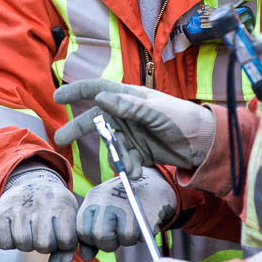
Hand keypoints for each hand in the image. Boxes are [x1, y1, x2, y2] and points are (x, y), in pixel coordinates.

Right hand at [0, 161, 94, 261]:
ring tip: (27, 230)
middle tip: (40, 232)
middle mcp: (41, 202)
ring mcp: (19, 206)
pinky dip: (6, 243)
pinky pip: (3, 242)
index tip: (58, 233)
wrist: (33, 183)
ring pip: (22, 244)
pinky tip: (12, 231)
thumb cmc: (55, 212)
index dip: (61, 244)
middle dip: (42, 245)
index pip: (65, 241)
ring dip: (25, 243)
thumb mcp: (67, 225)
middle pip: (43, 245)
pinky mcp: (0, 211)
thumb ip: (65, 253)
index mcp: (62, 205)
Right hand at [54, 80, 215, 178]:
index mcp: (129, 98)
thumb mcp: (155, 111)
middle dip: (78, 129)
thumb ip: (129, 106)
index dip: (76, 91)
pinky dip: (127, 166)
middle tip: (61, 139)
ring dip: (116, 157)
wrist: (203, 144)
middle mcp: (126, 114)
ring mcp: (131, 133)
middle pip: (94, 120)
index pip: (97, 90)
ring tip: (130, 166)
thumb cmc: (183, 119)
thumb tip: (101, 98)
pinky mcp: (138, 151)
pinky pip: (123, 159)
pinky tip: (137, 171)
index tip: (57, 97)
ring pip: (110, 146)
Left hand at [77, 167, 175, 251]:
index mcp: (94, 197)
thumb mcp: (103, 211)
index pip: (82, 230)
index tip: (104, 236)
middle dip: (109, 244)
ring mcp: (127, 204)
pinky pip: (139, 236)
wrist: (153, 186)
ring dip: (128, 240)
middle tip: (118, 236)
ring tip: (132, 228)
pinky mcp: (145, 211)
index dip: (92, 240)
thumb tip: (86, 256)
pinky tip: (142, 225)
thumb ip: (90, 232)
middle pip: (100, 236)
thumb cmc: (123, 203)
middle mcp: (108, 198)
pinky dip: (141, 237)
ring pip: (123, 238)